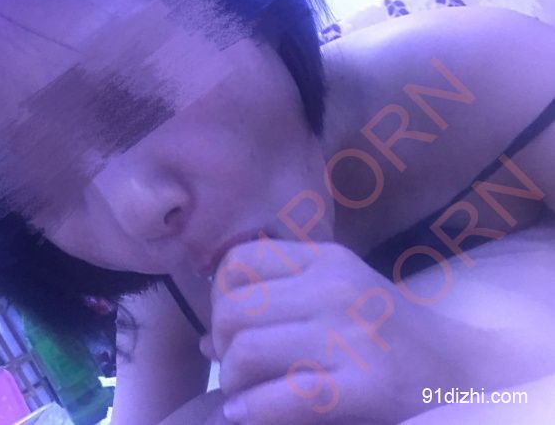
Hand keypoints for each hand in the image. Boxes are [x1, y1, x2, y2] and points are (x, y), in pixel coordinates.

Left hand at [202, 239, 461, 423]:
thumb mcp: (335, 294)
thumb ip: (275, 304)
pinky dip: (250, 409)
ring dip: (232, 380)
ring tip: (244, 392)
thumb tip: (207, 338)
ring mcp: (350, 336)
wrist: (460, 369)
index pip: (238, 261)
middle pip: (233, 308)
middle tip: (235, 365)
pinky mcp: (364, 386)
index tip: (230, 324)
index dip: (218, 295)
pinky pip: (280, 396)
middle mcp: (335, 288)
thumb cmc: (386, 331)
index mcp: (326, 259)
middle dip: (221, 344)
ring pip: (246, 350)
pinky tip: (245, 414)